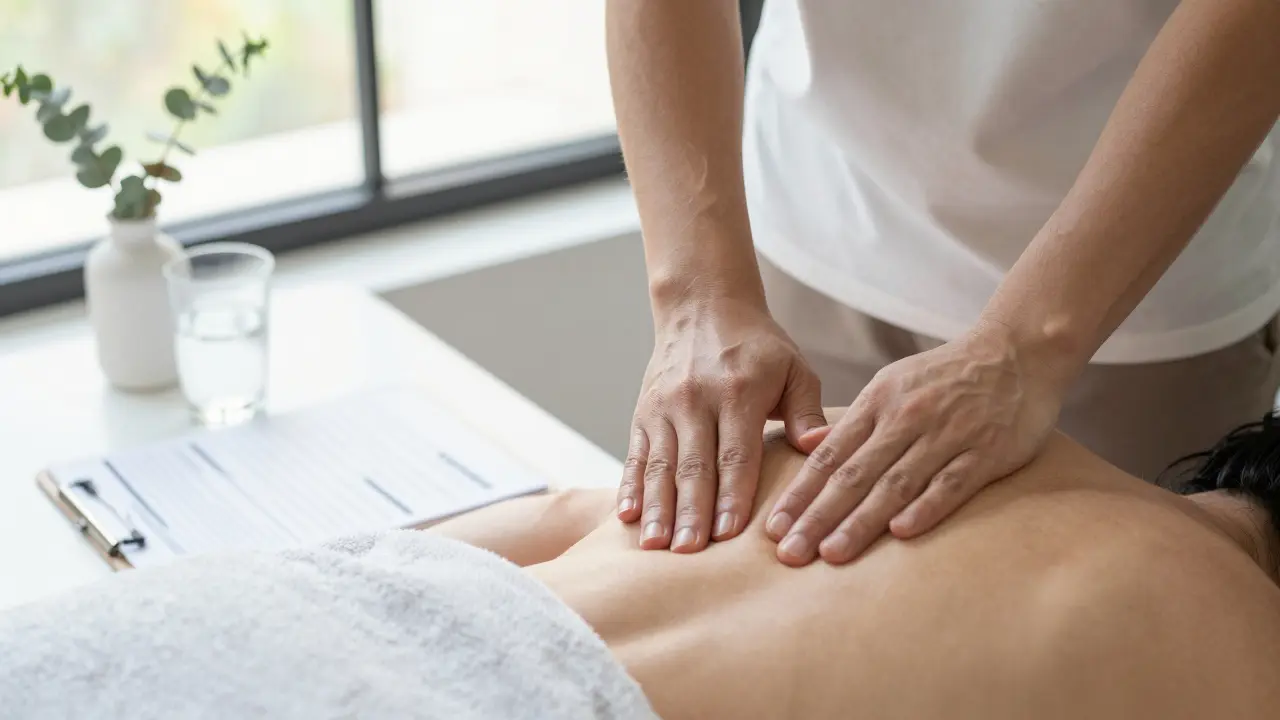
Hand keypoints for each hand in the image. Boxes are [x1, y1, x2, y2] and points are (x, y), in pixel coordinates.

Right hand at [618, 297, 825, 552]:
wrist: (702, 306)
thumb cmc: (758, 347)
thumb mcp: (793, 368)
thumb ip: (808, 411)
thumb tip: (820, 448)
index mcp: (737, 391)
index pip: (736, 453)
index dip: (732, 495)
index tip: (730, 534)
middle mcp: (696, 400)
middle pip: (693, 466)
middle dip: (690, 512)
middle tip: (689, 552)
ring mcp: (664, 408)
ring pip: (660, 466)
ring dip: (657, 508)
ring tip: (654, 546)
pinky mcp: (642, 414)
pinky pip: (635, 456)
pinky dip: (630, 488)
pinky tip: (627, 517)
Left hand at [765, 324, 1064, 565]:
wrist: (1016, 351)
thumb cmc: (945, 377)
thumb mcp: (892, 385)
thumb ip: (856, 422)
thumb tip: (809, 449)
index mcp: (878, 403)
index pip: (829, 456)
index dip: (800, 493)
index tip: (774, 527)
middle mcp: (906, 419)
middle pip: (853, 475)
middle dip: (817, 516)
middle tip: (789, 552)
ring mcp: (946, 435)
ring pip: (895, 484)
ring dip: (861, 521)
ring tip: (831, 553)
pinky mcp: (985, 452)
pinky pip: (951, 483)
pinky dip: (925, 508)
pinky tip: (900, 533)